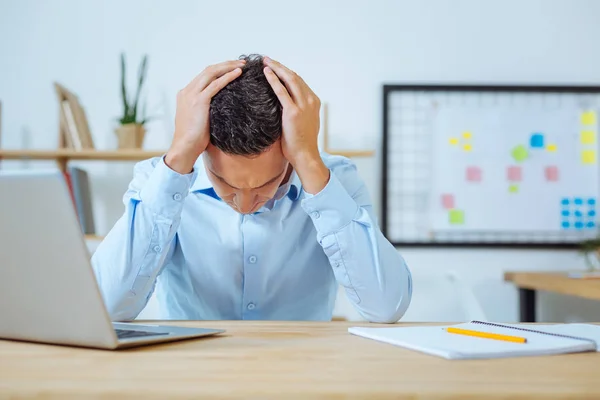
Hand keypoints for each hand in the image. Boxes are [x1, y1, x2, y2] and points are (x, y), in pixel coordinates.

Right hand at [165, 59, 244, 173]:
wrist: (184, 147)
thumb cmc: (193, 139)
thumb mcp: (199, 119)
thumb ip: (206, 110)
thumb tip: (221, 108)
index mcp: (186, 94)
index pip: (204, 76)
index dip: (219, 70)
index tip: (232, 69)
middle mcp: (187, 91)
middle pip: (208, 70)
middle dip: (226, 64)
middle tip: (241, 62)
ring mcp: (192, 94)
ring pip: (212, 73)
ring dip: (228, 66)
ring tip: (242, 65)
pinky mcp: (199, 101)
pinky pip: (216, 84)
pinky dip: (228, 77)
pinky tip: (238, 73)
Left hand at [263, 57, 328, 193]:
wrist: (305, 155)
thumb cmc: (300, 143)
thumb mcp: (302, 123)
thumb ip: (296, 111)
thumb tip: (283, 106)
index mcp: (314, 102)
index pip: (299, 82)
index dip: (286, 73)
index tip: (275, 67)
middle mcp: (311, 100)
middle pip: (294, 76)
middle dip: (280, 66)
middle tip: (268, 59)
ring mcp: (303, 105)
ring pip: (289, 79)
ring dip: (277, 68)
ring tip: (265, 62)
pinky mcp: (293, 112)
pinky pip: (281, 91)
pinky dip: (273, 80)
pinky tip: (266, 73)